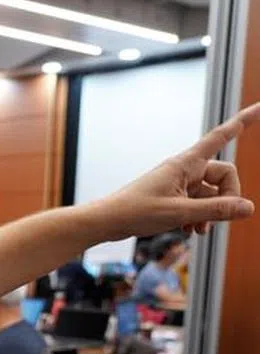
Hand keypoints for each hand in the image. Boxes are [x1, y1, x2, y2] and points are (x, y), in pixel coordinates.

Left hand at [98, 103, 259, 240]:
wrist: (107, 221)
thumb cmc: (135, 212)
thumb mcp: (180, 213)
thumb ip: (216, 210)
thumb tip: (248, 208)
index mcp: (186, 164)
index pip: (221, 136)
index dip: (242, 122)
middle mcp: (184, 170)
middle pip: (223, 176)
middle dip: (227, 198)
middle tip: (215, 220)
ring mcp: (178, 183)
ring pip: (210, 194)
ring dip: (211, 212)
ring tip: (198, 230)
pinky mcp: (172, 196)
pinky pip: (197, 203)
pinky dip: (198, 216)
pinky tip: (189, 231)